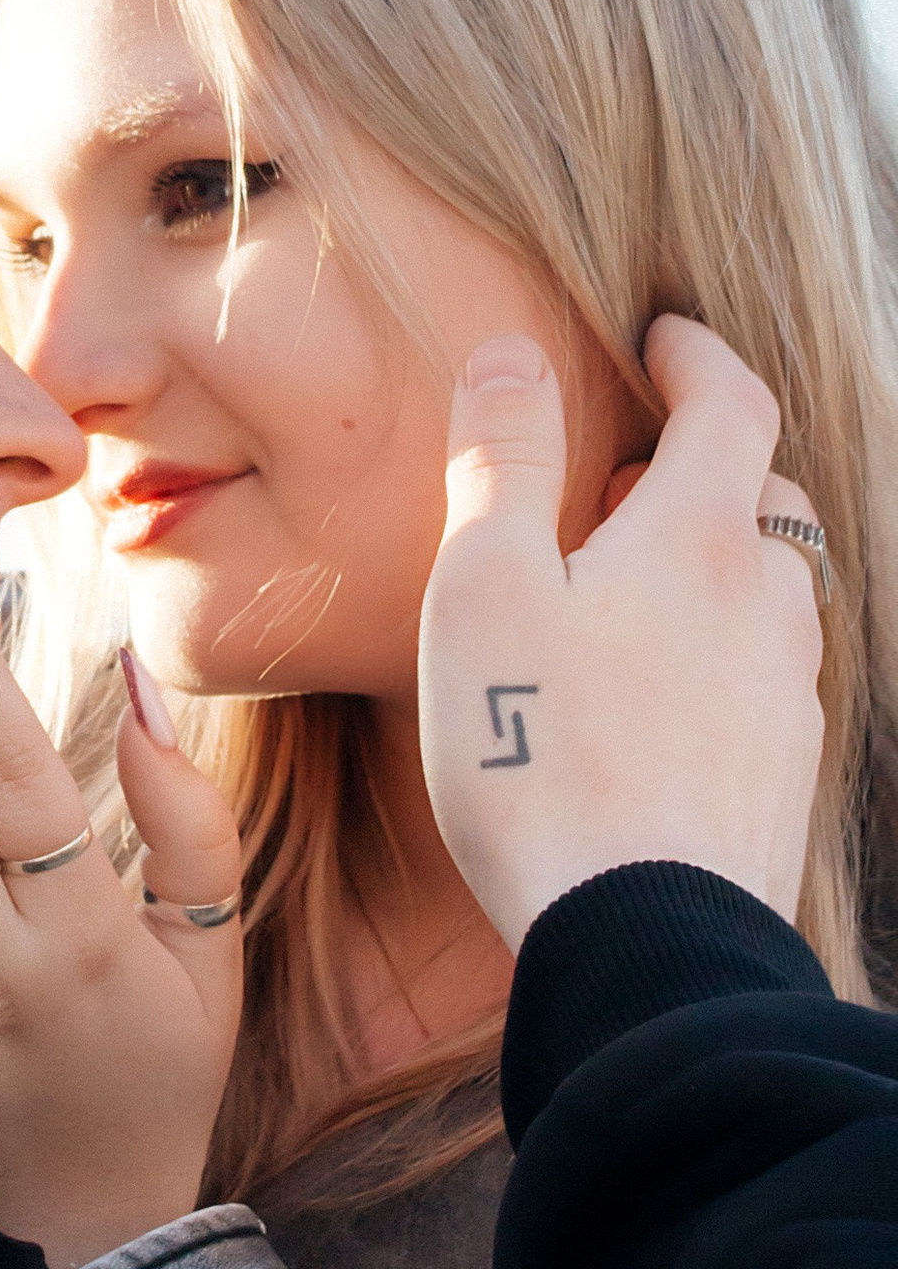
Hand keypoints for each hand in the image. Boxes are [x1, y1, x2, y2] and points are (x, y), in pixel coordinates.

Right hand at [420, 316, 825, 947]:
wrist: (641, 935)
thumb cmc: (539, 752)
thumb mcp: (483, 588)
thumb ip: (502, 463)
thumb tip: (511, 354)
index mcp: (698, 539)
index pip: (731, 406)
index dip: (697, 355)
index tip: (661, 334)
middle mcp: (767, 603)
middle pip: (766, 497)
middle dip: (707, 462)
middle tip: (625, 469)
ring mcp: (784, 694)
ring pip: (773, 590)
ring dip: (717, 561)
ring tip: (633, 585)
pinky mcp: (778, 772)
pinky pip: (762, 673)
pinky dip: (718, 646)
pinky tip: (652, 693)